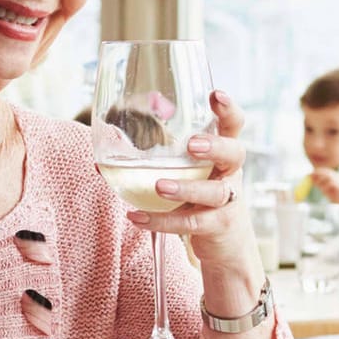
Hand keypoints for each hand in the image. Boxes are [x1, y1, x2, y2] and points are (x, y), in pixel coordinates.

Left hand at [130, 91, 261, 298]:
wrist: (227, 244)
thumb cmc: (200, 198)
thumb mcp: (187, 174)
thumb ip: (157, 157)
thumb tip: (104, 145)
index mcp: (222, 154)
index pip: (233, 126)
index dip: (228, 110)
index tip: (215, 95)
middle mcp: (230, 174)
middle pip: (234, 153)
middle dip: (214, 146)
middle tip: (191, 145)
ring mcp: (228, 202)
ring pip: (214, 192)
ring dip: (186, 187)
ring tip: (160, 186)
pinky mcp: (217, 227)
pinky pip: (191, 223)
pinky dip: (163, 221)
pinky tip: (137, 217)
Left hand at [310, 168, 338, 207]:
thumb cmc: (337, 199)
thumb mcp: (327, 190)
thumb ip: (320, 184)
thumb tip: (312, 180)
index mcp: (337, 177)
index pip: (326, 171)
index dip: (317, 171)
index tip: (309, 174)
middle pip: (327, 172)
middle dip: (318, 173)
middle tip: (310, 177)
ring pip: (329, 176)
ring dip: (321, 180)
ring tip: (316, 185)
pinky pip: (332, 183)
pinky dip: (325, 186)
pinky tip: (323, 190)